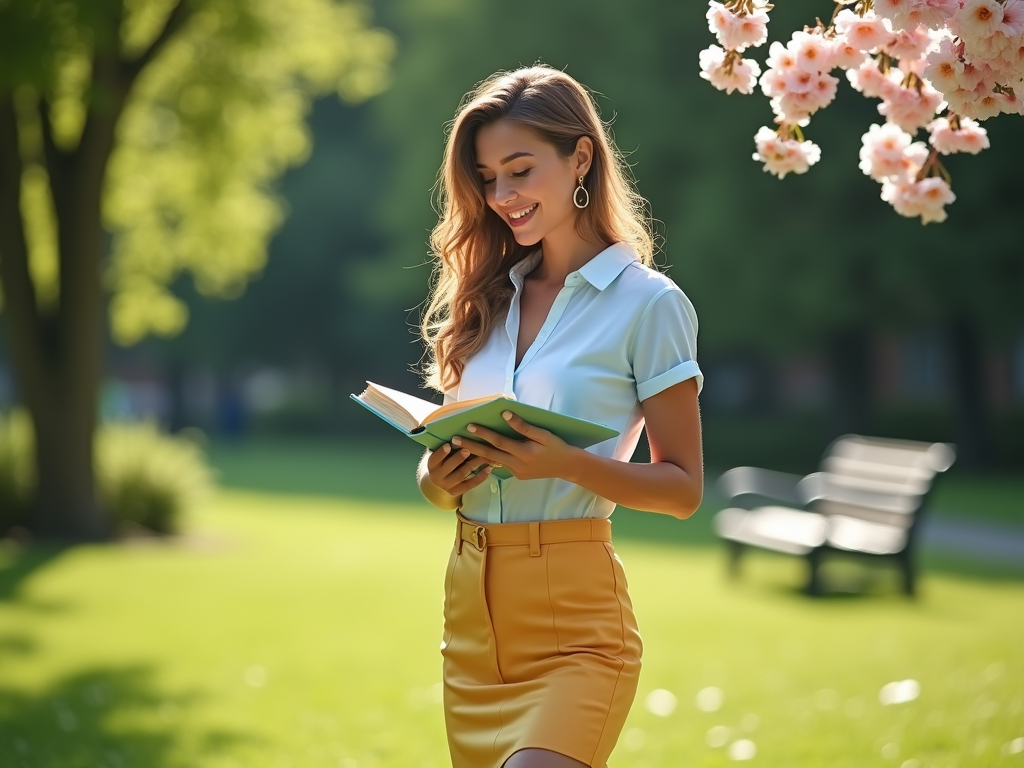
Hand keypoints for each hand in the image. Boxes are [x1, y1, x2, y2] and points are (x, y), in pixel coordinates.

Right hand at [425, 443, 492, 496]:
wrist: (437, 483)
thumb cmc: (441, 461)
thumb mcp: (438, 454)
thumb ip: (444, 445)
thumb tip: (457, 430)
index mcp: (431, 465)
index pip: (434, 459)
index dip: (441, 453)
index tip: (448, 445)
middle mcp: (437, 477)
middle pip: (449, 467)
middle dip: (458, 458)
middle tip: (467, 450)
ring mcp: (447, 486)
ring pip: (461, 475)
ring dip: (471, 465)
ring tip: (482, 456)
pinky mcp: (457, 492)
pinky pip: (470, 485)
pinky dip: (480, 477)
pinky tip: (489, 469)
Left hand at [452, 411, 579, 481]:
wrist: (567, 466)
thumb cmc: (556, 446)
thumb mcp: (543, 434)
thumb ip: (523, 426)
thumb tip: (505, 415)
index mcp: (524, 453)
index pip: (499, 441)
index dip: (484, 433)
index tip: (469, 425)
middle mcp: (518, 464)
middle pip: (489, 454)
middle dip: (471, 447)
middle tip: (454, 440)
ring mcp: (517, 472)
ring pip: (492, 462)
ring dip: (476, 455)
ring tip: (460, 448)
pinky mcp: (518, 475)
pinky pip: (500, 466)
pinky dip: (488, 460)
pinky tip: (477, 455)